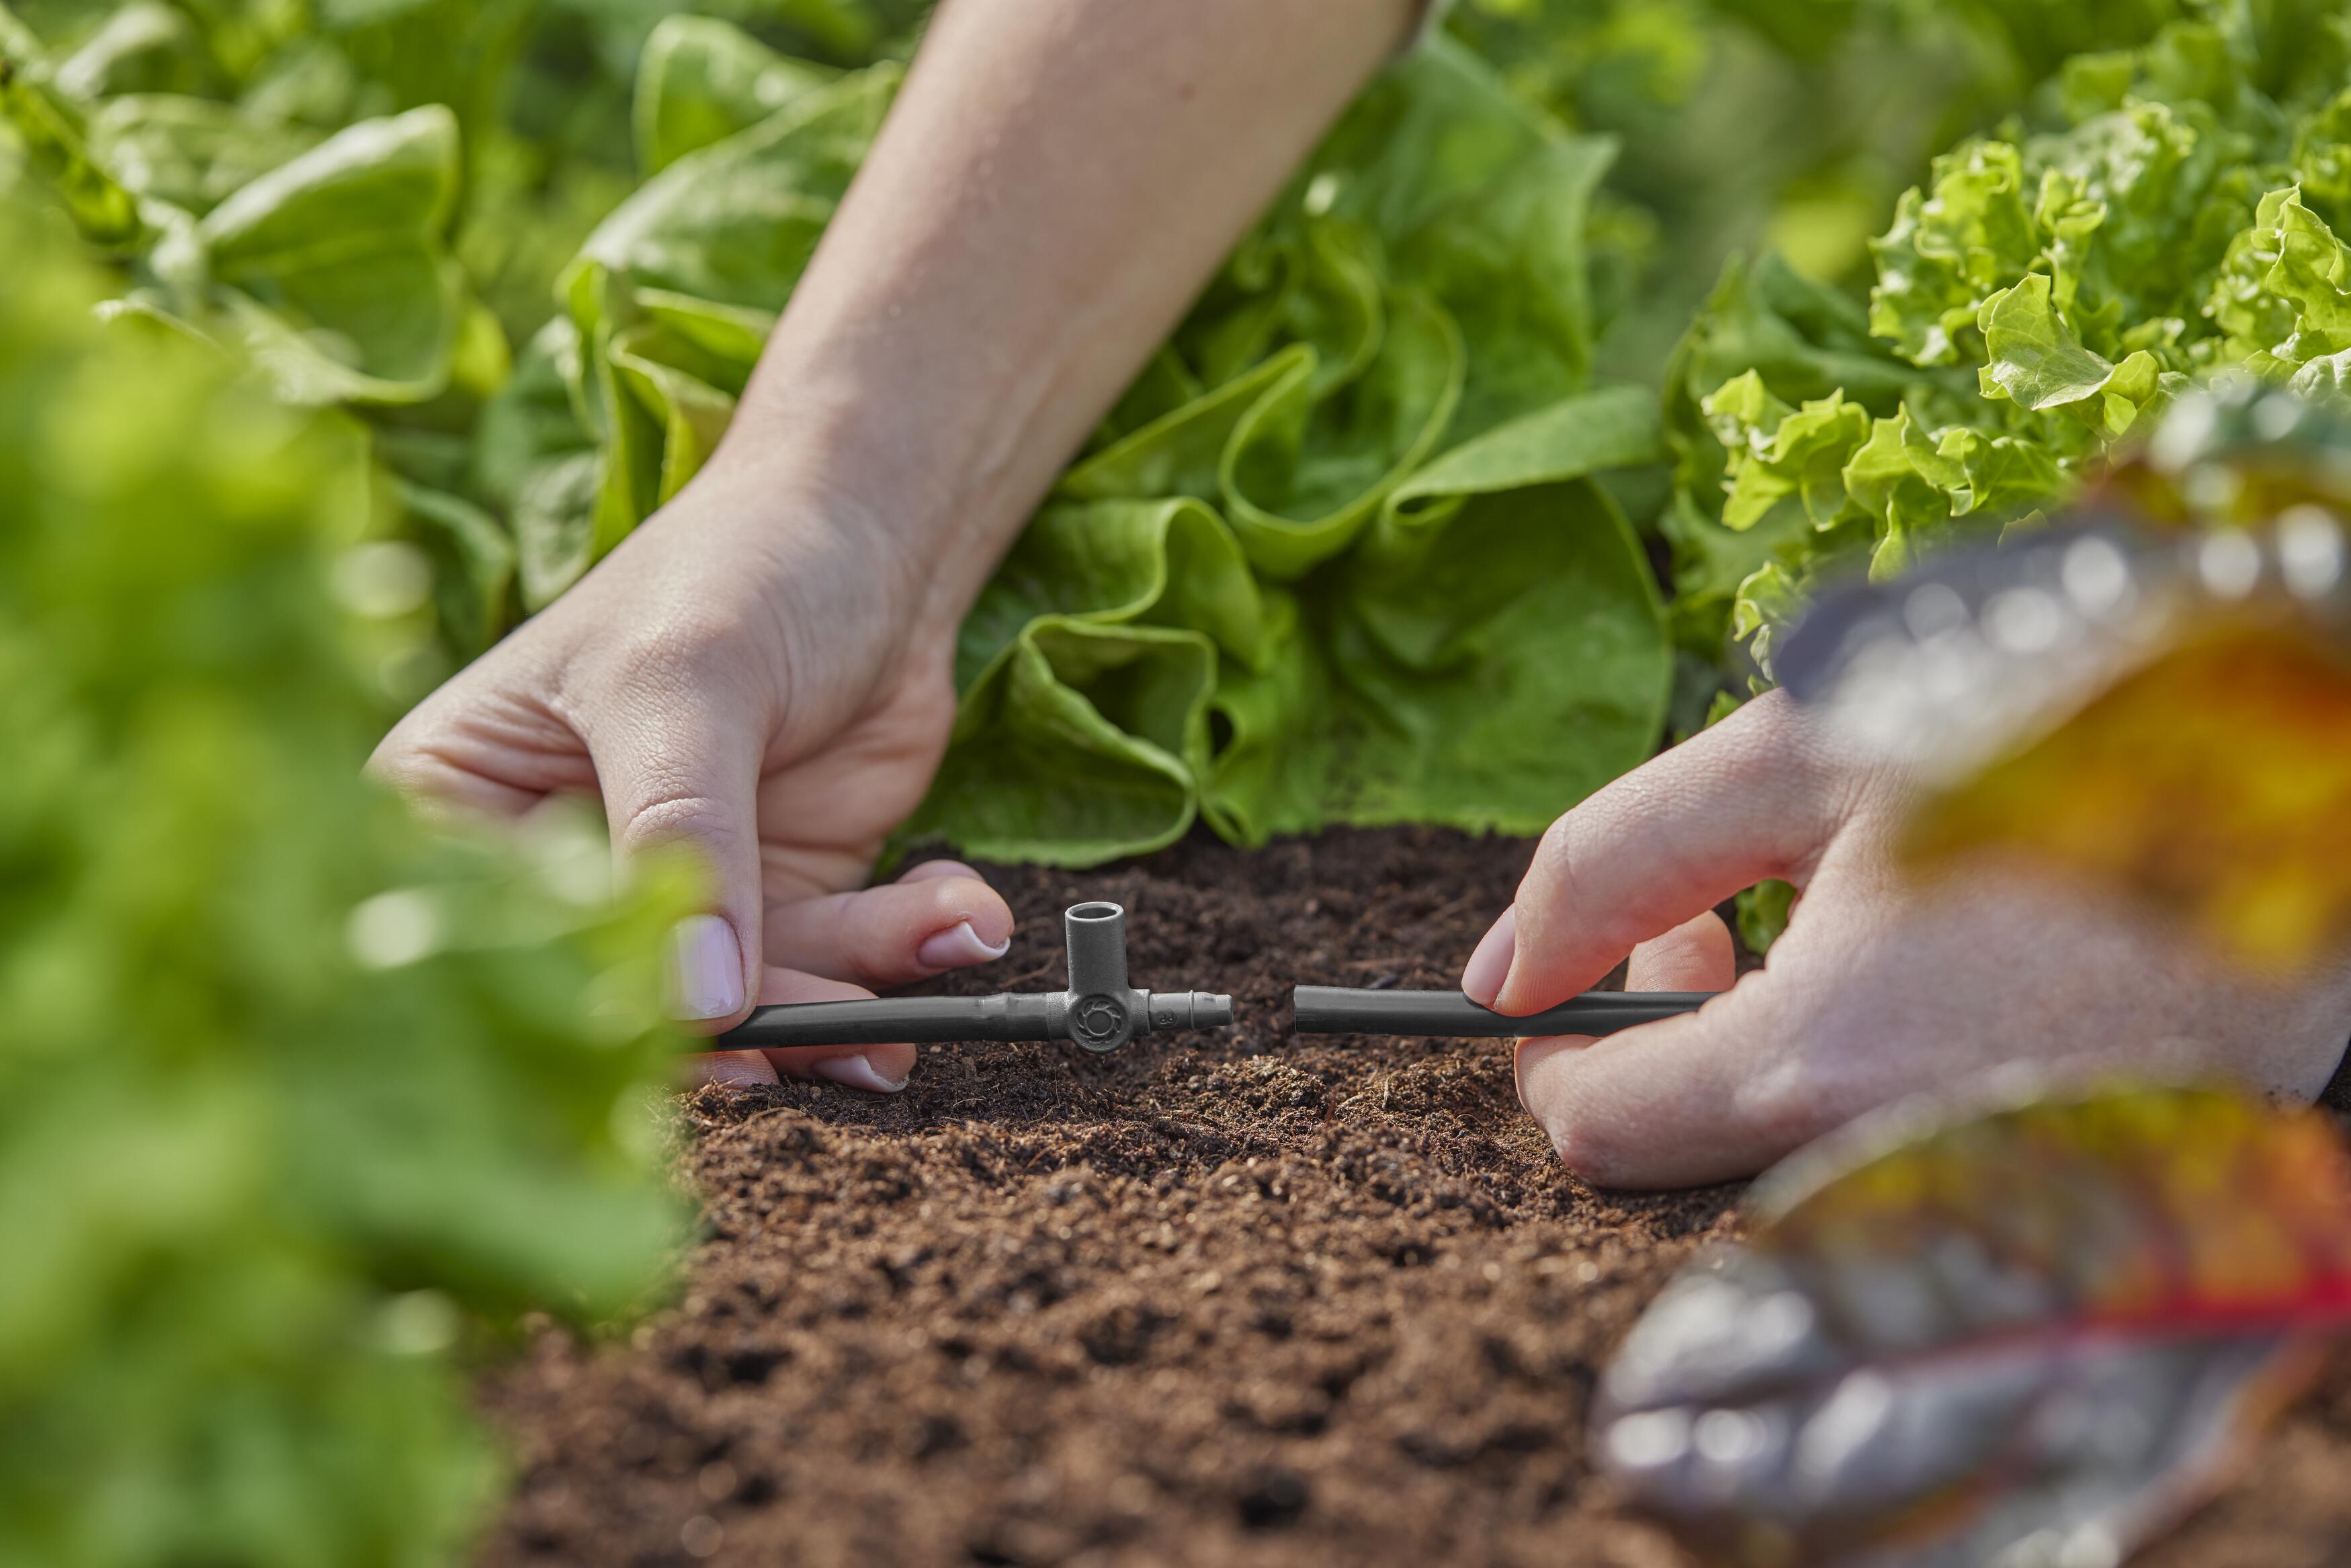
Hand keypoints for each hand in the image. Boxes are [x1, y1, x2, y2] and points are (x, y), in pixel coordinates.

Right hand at [371, 459, 1012, 1091]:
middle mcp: (554, 873)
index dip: (595, 1005)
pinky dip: (902, 952)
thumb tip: (698, 1002)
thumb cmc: (737, 571)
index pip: (499, 944)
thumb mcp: (686, 683)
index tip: (706, 1031)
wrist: (871, 537)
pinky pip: (833, 971)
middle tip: (852, 1028)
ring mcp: (673, 900)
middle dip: (759, 1020)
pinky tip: (956, 917)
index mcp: (458, 809)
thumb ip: (683, 835)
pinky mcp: (774, 910)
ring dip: (856, 988)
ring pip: (749, 1005)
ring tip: (948, 938)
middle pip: (627, 1001)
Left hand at [1462, 690, 2350, 1187]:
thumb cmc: (2055, 713)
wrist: (2315, 731)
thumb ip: (1614, 861)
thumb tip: (1495, 974)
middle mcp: (1913, 1165)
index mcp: (1823, 1065)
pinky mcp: (2096, 1175)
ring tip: (1853, 918)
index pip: (1594, 1131)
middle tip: (1728, 917)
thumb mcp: (1797, 752)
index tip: (1624, 950)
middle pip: (1697, 1155)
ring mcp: (2016, 1187)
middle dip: (1676, 1041)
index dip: (1560, 1040)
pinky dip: (1888, 1073)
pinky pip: (1921, 1151)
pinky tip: (1949, 965)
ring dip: (1783, 1049)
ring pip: (1805, 1156)